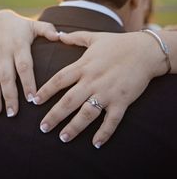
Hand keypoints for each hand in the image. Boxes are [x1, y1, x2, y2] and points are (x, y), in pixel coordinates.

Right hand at [0, 9, 57, 115]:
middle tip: (13, 113)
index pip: (24, 66)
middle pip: (6, 76)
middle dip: (9, 95)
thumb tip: (61, 36)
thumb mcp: (34, 25)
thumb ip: (47, 30)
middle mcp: (4, 52)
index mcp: (19, 45)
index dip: (27, 82)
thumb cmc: (21, 25)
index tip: (32, 98)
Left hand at [34, 31, 166, 146]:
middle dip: (54, 116)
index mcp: (84, 66)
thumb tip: (59, 34)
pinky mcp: (122, 101)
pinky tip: (96, 143)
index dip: (45, 91)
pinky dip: (104, 133)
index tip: (34, 102)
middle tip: (43, 128)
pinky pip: (112, 121)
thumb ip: (75, 37)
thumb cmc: (118, 43)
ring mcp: (107, 92)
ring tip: (63, 138)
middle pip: (68, 101)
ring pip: (87, 114)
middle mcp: (92, 81)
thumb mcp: (95, 37)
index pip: (59, 80)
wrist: (144, 51)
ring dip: (74, 127)